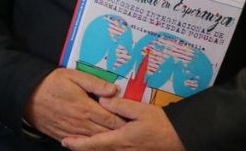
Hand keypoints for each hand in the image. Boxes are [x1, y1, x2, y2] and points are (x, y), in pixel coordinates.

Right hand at [24, 68, 123, 140]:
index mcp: (86, 108)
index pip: (113, 119)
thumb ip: (94, 82)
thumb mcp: (71, 75)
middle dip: (120, 134)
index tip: (136, 122)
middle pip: (107, 133)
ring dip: (108, 142)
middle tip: (133, 133)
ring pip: (96, 142)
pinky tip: (98, 143)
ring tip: (118, 140)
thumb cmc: (49, 83)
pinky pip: (82, 145)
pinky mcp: (64, 136)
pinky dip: (92, 146)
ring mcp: (72, 132)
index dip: (126, 122)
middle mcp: (81, 123)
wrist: (25, 95)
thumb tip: (114, 89)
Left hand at [62, 97, 184, 150]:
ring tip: (79, 144)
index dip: (78, 144)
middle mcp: (122, 150)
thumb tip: (101, 100)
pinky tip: (101, 145)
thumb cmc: (162, 124)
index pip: (94, 143)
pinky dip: (104, 150)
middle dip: (81, 148)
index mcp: (121, 139)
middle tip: (67, 142)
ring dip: (91, 149)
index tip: (65, 142)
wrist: (181, 138)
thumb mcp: (140, 110)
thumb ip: (119, 105)